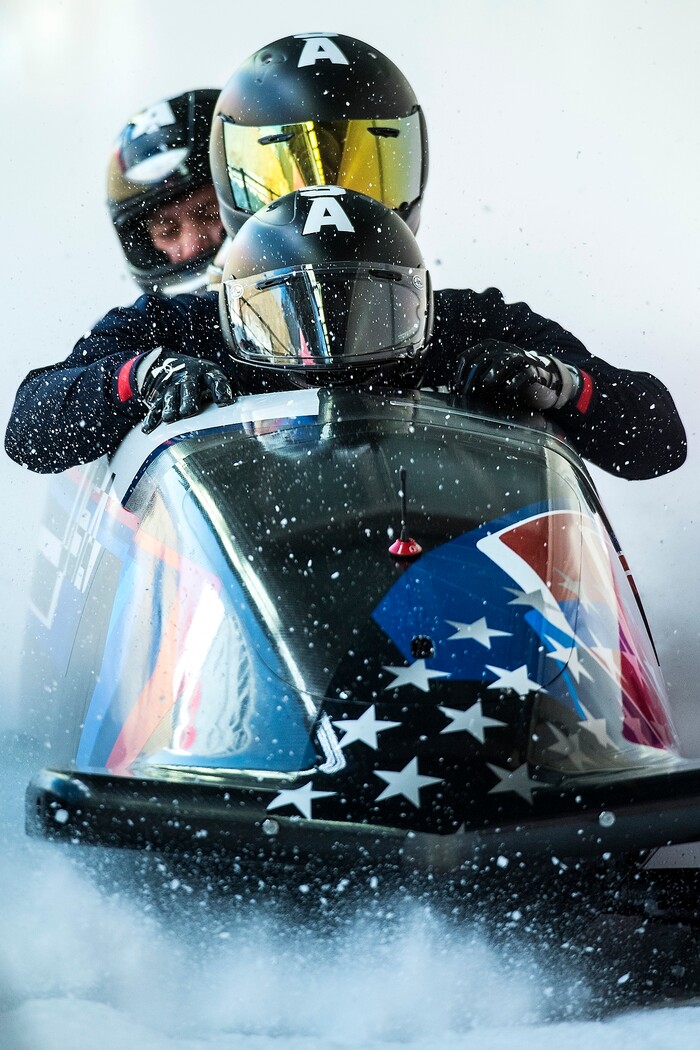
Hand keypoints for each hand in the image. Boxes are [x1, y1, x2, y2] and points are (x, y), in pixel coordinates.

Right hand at [139, 353, 233, 433]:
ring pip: (171, 395)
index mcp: (208, 373)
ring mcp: (174, 384)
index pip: (216, 380)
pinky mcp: (160, 393)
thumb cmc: (203, 380)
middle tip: (188, 412)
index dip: (220, 390)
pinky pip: (155, 405)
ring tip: (169, 419)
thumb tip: (244, 415)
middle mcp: (190, 376)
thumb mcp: (215, 380)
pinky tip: (148, 428)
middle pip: (189, 386)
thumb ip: (225, 395)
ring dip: (170, 407)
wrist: (173, 363)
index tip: (224, 402)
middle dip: (188, 399)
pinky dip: (152, 417)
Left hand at [452, 339, 579, 410]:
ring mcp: (518, 357)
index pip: (465, 358)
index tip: (456, 392)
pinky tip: (507, 393)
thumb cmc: (508, 381)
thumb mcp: (487, 377)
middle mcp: (501, 348)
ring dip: (489, 382)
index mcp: (488, 348)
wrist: (539, 382)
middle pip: (478, 363)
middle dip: (470, 383)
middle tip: (467, 398)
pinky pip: (521, 376)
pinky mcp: (533, 369)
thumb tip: (452, 389)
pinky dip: (512, 386)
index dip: (458, 376)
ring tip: (484, 394)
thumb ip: (471, 379)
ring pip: (498, 366)